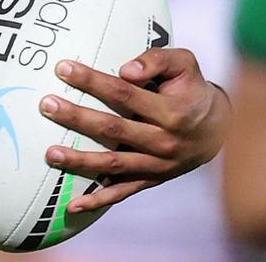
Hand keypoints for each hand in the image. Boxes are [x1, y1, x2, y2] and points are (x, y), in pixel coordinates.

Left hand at [36, 47, 230, 212]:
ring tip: (50, 153)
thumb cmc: (191, 89)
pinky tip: (71, 205)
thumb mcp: (185, 65)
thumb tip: (125, 70)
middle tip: (46, 105)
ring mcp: (156, 165)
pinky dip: (97, 201)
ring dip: (80, 161)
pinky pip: (122, 193)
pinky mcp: (151, 180)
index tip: (63, 68)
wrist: (219, 129)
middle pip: (113, 129)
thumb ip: (156, 60)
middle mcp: (163, 141)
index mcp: (170, 112)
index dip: (92, 81)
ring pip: (113, 165)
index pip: (123, 94)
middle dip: (76, 118)